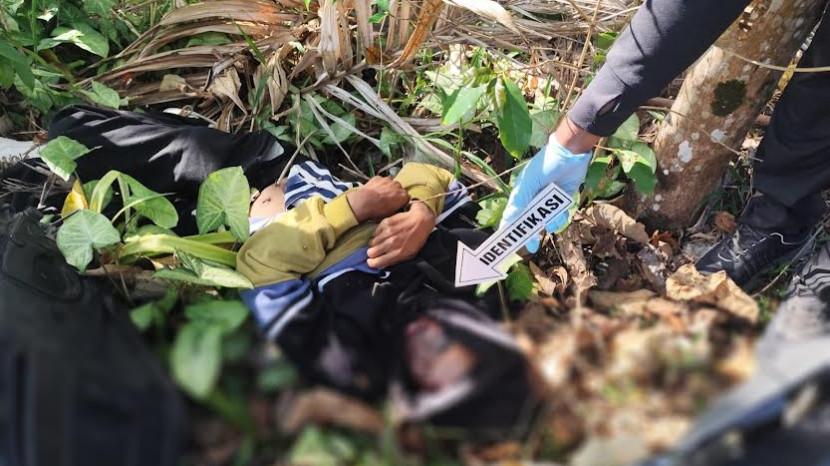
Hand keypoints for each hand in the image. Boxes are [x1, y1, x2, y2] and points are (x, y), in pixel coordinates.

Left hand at [347, 176, 408, 222]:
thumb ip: (397, 209)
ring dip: (387, 188)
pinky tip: (374, 191)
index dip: (401, 201)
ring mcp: (388, 180)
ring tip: (380, 196)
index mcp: (403, 196)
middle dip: (394, 193)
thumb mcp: (391, 215)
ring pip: (390, 183)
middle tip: (387, 201)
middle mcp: (397, 186)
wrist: (364, 203)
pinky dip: (379, 184)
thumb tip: (396, 209)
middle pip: (399, 189)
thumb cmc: (376, 210)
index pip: (406, 197)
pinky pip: (381, 180)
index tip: (397, 204)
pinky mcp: (379, 178)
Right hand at [367, 202, 435, 268]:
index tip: (371, 262)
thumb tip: (382, 264)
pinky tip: (384, 234)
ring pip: (372, 242)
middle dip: (372, 253)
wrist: (421, 220)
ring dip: (375, 244)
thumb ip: (396, 260)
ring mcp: (388, 232)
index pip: (377, 262)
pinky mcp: (385, 223)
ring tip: (381, 242)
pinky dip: (378, 234)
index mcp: (399, 253)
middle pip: (371, 252)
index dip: (372, 263)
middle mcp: (392, 243)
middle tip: (375, 252)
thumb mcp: (410, 254)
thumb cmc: (417, 239)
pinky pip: (375, 232)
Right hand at [500, 130, 591, 252]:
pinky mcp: (563, 197)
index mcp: (522, 193)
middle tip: (530, 248)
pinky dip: (559, 218)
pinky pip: (559, 213)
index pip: (512, 214)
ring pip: (546, 218)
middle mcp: (534, 197)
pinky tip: (559, 218)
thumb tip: (509, 219)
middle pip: (529, 220)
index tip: (506, 243)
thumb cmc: (545, 164)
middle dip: (530, 233)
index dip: (509, 228)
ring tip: (550, 225)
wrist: (571, 152)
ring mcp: (549, 198)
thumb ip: (520, 201)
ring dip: (547, 223)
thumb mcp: (530, 183)